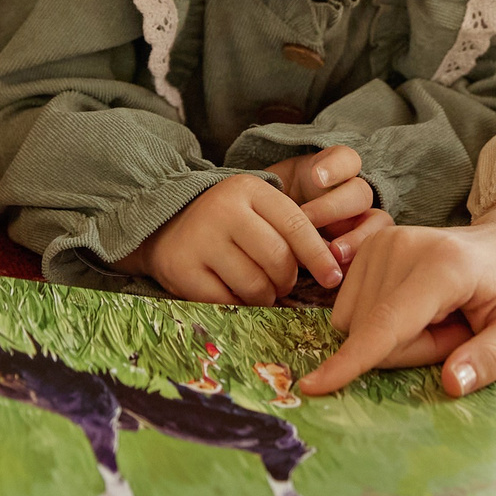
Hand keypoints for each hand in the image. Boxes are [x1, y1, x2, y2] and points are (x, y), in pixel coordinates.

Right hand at [117, 174, 342, 304]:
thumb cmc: (225, 221)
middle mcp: (223, 210)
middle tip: (281, 284)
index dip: (318, 256)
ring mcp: (200, 240)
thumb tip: (332, 268)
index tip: (333, 278)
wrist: (162, 224)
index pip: (295, 225)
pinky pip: (227, 302)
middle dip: (287, 280)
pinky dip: (238, 305)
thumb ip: (290, 228)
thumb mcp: (256, 209)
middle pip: (277, 259)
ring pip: (255, 285)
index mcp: (248, 190)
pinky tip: (235, 294)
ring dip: (265, 297)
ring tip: (258, 289)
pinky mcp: (182, 270)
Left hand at [264, 146, 392, 267]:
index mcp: (333, 174)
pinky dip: (359, 262)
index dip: (335, 167)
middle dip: (334, 208)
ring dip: (357, 238)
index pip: (345, 159)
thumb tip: (279, 209)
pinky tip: (339, 271)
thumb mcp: (274, 196)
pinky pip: (374, 253)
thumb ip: (280, 197)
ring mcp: (363, 222)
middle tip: (308, 221)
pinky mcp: (365, 249)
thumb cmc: (275, 211)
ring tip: (335, 253)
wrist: (275, 240)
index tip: (316, 177)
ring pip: (379, 222)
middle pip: (359, 193)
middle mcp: (352, 196)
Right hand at [299, 187, 495, 399]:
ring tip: (443, 318)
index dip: (351, 361)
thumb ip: (492, 358)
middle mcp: (403, 246)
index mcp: (444, 267)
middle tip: (457, 332)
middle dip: (409, 350)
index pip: (387, 324)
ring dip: (396, 337)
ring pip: (356, 323)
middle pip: (370, 331)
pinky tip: (422, 307)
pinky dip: (383, 321)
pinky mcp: (369, 247)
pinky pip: (353, 310)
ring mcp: (381, 242)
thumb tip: (452, 385)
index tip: (313, 387)